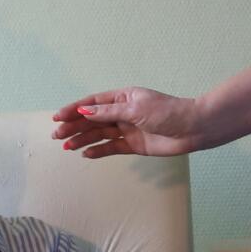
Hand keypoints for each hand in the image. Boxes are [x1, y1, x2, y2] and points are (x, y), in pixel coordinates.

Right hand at [50, 88, 200, 158]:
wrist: (193, 129)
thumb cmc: (168, 112)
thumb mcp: (135, 109)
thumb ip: (108, 112)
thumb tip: (84, 111)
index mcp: (123, 97)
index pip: (92, 103)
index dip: (74, 110)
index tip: (57, 117)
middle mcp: (123, 112)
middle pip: (93, 120)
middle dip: (74, 127)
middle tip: (57, 135)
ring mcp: (128, 129)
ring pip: (99, 134)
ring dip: (83, 140)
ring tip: (67, 146)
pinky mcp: (134, 145)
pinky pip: (111, 148)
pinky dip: (98, 151)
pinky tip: (86, 154)